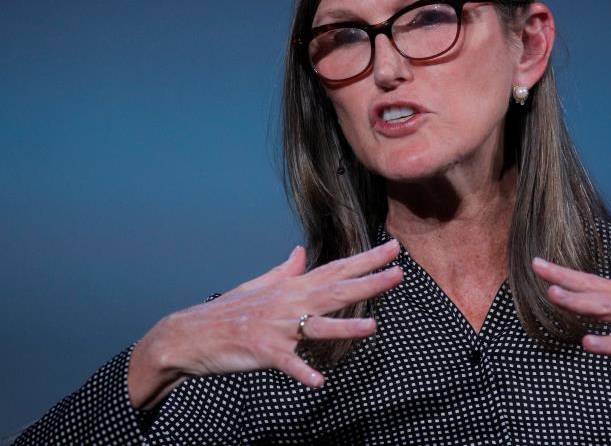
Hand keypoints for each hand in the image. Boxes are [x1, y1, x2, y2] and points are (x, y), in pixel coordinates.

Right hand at [128, 240, 402, 408]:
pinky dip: (301, 371)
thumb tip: (300, 252)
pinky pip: (287, 363)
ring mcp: (277, 327)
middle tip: (398, 273)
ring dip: (344, 327)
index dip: (367, 260)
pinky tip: (318, 381)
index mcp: (292, 286)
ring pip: (316, 326)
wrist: (191, 333)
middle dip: (369, 283)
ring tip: (372, 328)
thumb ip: (284, 270)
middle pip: (336, 291)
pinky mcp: (263, 351)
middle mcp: (289, 302)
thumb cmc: (229, 310)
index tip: (393, 249)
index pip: (337, 269)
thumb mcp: (259, 285)